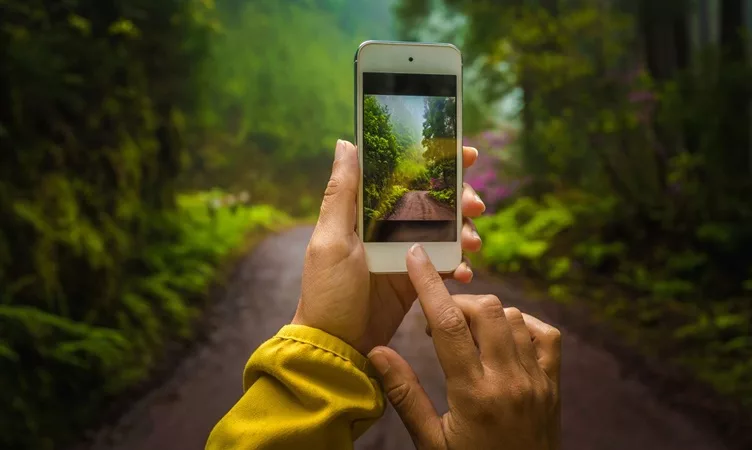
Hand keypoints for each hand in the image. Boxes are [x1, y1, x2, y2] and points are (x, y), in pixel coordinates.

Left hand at [292, 140, 484, 354]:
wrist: (336, 345)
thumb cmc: (327, 290)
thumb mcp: (331, 239)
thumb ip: (342, 193)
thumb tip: (346, 143)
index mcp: (365, 211)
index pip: (403, 174)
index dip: (436, 161)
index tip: (466, 155)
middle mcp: (386, 227)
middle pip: (432, 201)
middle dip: (460, 199)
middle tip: (476, 206)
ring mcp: (403, 253)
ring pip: (445, 231)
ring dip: (465, 232)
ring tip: (472, 244)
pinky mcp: (415, 280)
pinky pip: (444, 265)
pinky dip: (457, 266)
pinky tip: (463, 274)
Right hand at [368, 244, 560, 449]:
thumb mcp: (430, 442)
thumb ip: (404, 394)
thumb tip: (377, 351)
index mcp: (474, 394)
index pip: (448, 324)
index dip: (429, 285)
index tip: (416, 256)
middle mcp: (509, 380)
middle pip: (486, 309)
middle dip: (457, 302)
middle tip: (439, 323)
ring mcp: (537, 381)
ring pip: (513, 317)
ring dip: (485, 314)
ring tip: (465, 336)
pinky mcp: (553, 384)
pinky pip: (545, 334)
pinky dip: (522, 324)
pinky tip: (502, 337)